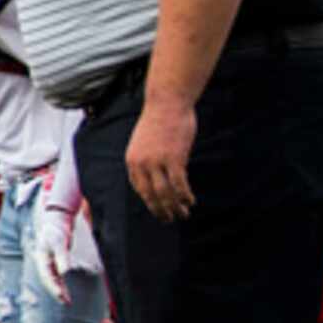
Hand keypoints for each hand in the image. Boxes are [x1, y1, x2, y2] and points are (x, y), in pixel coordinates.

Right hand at [31, 205, 74, 303]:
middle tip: (66, 302)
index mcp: (42, 259)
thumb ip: (62, 257)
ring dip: (59, 290)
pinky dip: (60, 283)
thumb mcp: (60, 242)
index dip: (54, 289)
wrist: (55, 218)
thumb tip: (65, 272)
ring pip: (52, 279)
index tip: (63, 298)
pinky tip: (65, 289)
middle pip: (48, 281)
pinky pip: (55, 276)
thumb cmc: (57, 229)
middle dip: (57, 292)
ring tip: (67, 300)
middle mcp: (43, 262)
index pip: (47, 278)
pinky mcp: (53, 260)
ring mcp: (47, 261)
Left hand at [125, 97, 196, 221]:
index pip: (138, 188)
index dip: (149, 201)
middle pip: (150, 195)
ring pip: (165, 193)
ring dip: (174, 207)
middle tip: (169, 219)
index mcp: (132, 160)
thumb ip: (148, 158)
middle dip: (160, 210)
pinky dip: (185, 196)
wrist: (167, 103)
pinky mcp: (174, 159)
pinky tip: (190, 201)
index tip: (158, 208)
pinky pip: (179, 184)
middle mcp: (141, 164)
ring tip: (182, 214)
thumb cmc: (159, 120)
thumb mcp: (146, 141)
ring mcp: (157, 162)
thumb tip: (157, 173)